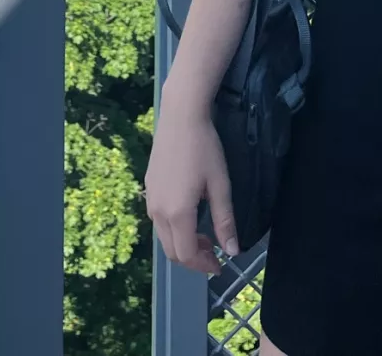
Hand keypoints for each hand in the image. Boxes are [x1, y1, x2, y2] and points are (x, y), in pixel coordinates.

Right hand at [144, 103, 238, 275]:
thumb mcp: (220, 185)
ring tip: (204, 236)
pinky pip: (158, 220)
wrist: (181, 116)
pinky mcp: (149, 187)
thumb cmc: (205, 149)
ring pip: (163, 236)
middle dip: (193, 259)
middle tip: (214, 253)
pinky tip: (189, 215)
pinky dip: (174, 229)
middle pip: (171, 251)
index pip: (186, 255)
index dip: (203, 266)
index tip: (220, 265)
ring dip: (183, 244)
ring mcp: (150, 198)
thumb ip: (225, 221)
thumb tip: (232, 252)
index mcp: (177, 213)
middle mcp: (158, 211)